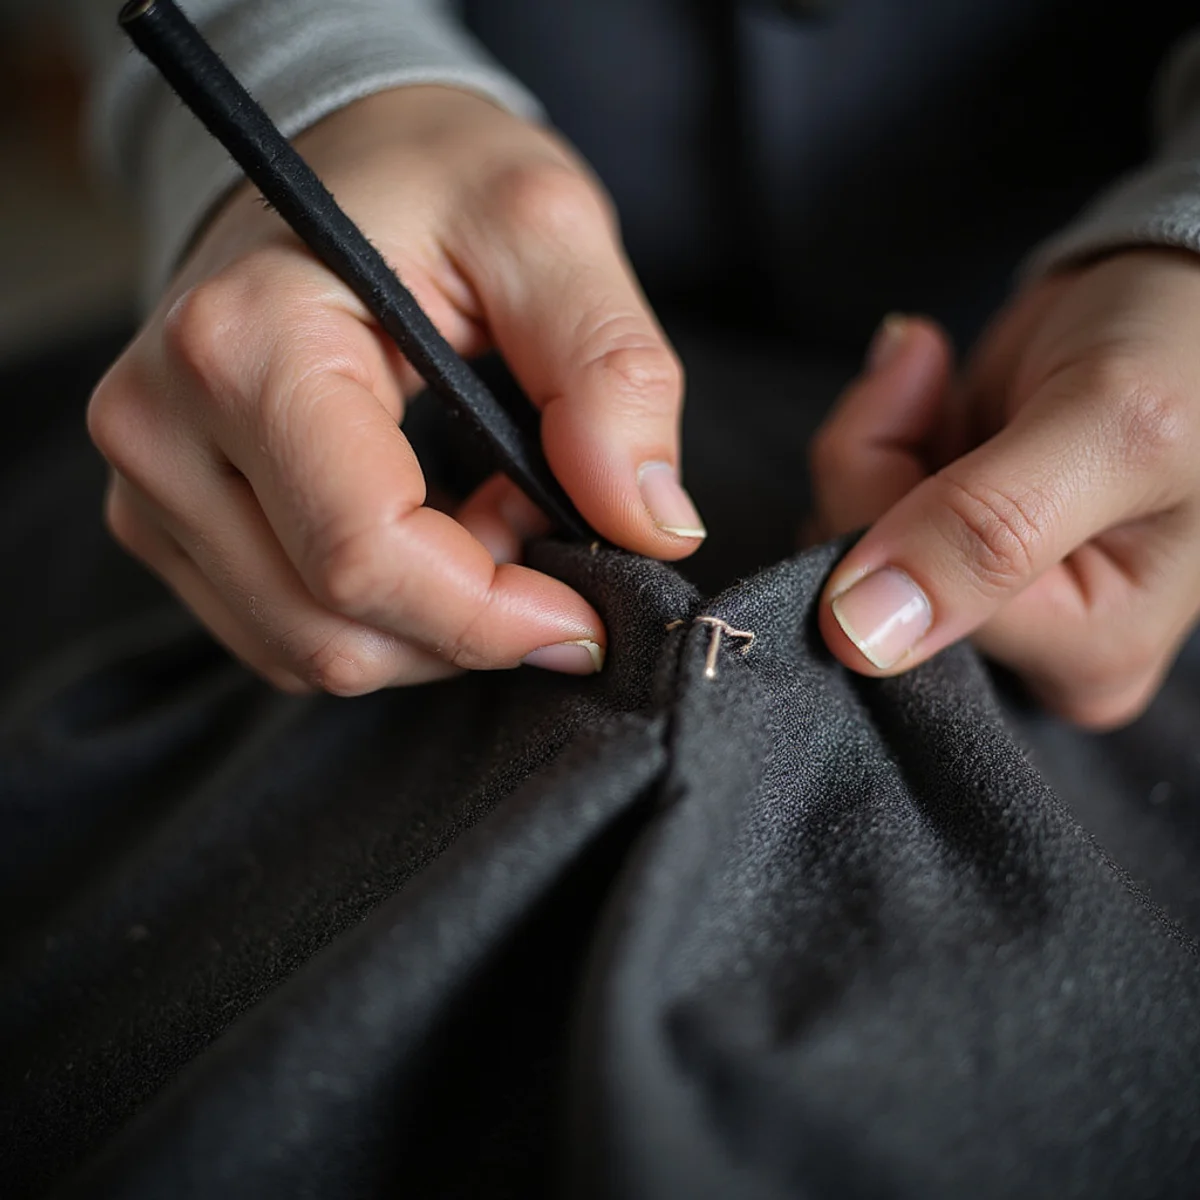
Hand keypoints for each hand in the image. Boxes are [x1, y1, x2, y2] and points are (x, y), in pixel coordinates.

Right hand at [88, 87, 703, 693]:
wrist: (332, 165)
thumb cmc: (434, 178)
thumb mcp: (547, 230)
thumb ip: (612, 371)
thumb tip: (649, 521)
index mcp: (245, 344)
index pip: (363, 556)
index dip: (493, 617)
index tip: (588, 615)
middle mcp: (162, 425)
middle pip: (334, 630)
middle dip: (469, 619)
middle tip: (537, 520)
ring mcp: (150, 483)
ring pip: (309, 651)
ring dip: (431, 621)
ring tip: (487, 511)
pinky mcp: (169, 520)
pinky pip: (287, 637)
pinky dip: (386, 617)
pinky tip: (432, 531)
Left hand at [810, 249, 1199, 727]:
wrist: (1176, 296)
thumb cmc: (1184, 356)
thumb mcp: (1110, 426)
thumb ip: (988, 527)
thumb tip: (856, 638)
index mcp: (1088, 654)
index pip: (910, 618)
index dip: (880, 499)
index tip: (921, 391)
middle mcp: (1026, 650)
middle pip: (864, 592)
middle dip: (874, 463)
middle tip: (923, 380)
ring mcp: (975, 599)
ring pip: (842, 545)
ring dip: (873, 439)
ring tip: (938, 382)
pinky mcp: (939, 550)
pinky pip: (850, 510)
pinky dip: (876, 434)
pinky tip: (930, 393)